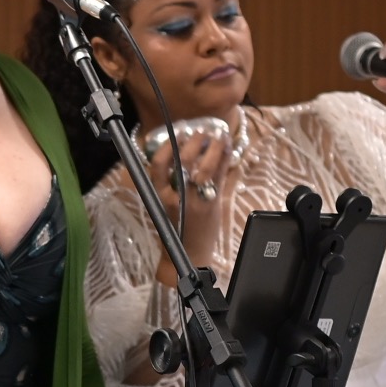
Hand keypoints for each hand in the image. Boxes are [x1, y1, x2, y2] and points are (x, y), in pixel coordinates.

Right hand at [146, 122, 234, 265]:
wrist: (189, 255)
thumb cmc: (175, 229)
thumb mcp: (163, 205)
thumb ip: (168, 182)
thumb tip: (179, 153)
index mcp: (160, 196)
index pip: (158, 165)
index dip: (167, 146)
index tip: (178, 133)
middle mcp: (177, 197)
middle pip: (184, 162)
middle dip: (194, 142)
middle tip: (200, 131)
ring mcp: (197, 201)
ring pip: (206, 167)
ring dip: (213, 147)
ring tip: (217, 135)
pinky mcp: (213, 204)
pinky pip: (221, 176)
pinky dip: (225, 159)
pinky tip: (227, 146)